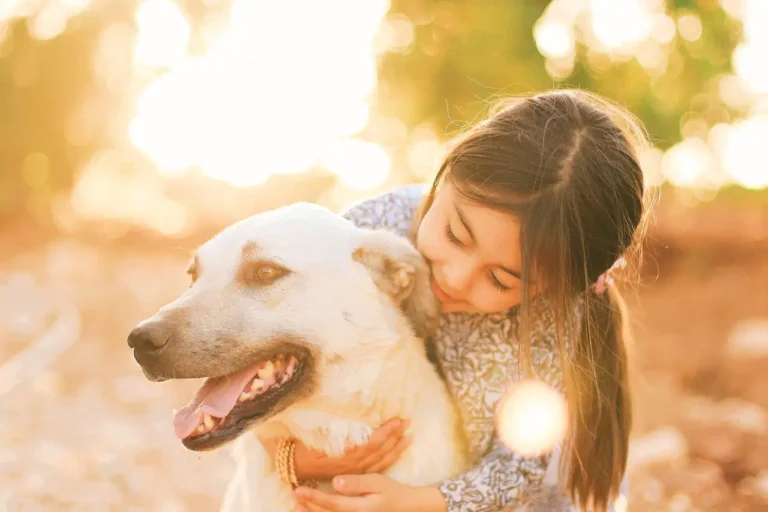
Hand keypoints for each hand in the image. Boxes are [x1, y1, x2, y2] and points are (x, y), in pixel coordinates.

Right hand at [262, 417, 410, 480]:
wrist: (292, 464)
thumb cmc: (302, 445)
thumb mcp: (315, 435)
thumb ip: (333, 434)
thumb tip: (352, 436)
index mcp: (345, 455)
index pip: (372, 443)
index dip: (387, 432)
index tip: (398, 420)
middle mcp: (353, 465)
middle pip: (380, 451)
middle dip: (396, 436)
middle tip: (409, 422)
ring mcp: (354, 471)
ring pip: (381, 461)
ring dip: (396, 448)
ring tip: (409, 436)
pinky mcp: (353, 473)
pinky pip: (376, 467)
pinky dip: (389, 458)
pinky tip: (396, 451)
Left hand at [294, 474, 446, 511]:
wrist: (408, 507)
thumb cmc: (392, 491)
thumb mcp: (377, 482)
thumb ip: (356, 483)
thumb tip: (335, 482)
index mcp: (358, 509)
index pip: (330, 503)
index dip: (313, 497)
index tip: (297, 490)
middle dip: (308, 506)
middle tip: (293, 496)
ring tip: (298, 505)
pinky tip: (316, 509)